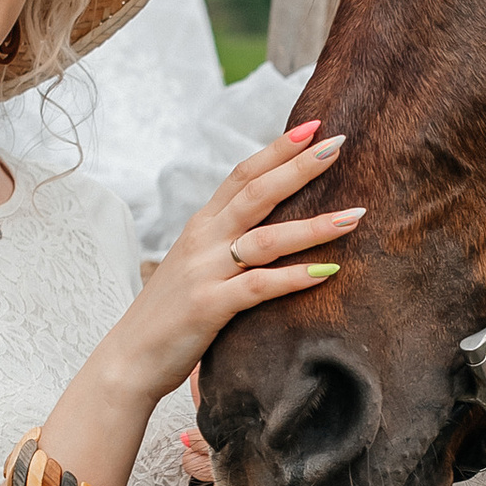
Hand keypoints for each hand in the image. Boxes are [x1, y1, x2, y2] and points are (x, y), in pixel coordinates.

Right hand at [98, 122, 358, 403]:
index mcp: (202, 226)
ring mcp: (206, 272)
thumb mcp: (196, 265)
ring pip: (266, 239)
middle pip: (257, 193)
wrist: (130, 358)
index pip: (242, 175)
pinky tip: (327, 272)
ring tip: (355, 216)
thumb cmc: (170, 314)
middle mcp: (203, 240)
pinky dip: (294, 278)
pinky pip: (259, 287)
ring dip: (313, 226)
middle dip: (299, 168)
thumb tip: (266, 227)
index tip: (314, 127)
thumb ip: (225, 241)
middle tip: (339, 146)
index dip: (277, 149)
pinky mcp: (210, 306)